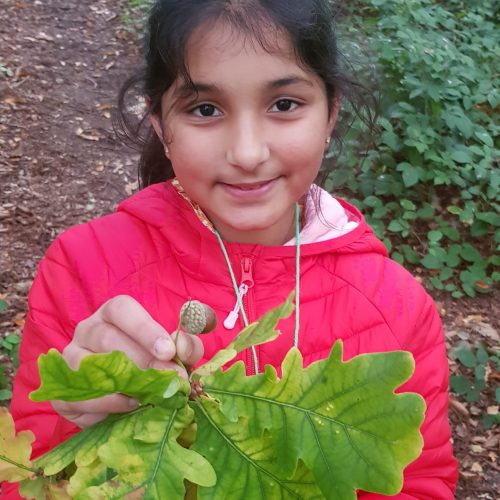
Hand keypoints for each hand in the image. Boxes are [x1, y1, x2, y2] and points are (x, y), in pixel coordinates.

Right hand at [51, 295, 203, 427]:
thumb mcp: (174, 351)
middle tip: (169, 381)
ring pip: (89, 367)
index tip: (168, 351)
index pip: (122, 310)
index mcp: (113, 313)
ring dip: (122, 384)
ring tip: (148, 395)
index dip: (145, 329)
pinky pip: (77, 397)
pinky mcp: (62, 391)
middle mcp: (87, 330)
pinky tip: (128, 406)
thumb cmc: (153, 363)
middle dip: (143, 362)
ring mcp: (70, 359)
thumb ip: (186, 346)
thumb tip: (184, 349)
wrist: (126, 395)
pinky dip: (105, 404)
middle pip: (108, 339)